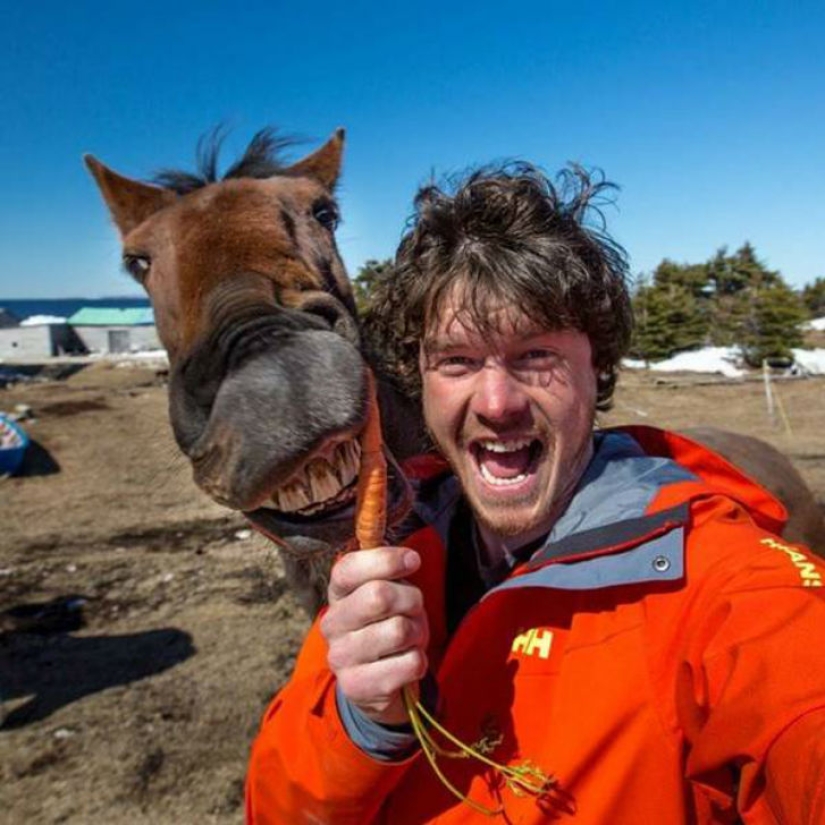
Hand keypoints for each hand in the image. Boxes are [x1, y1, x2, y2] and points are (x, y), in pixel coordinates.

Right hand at [320, 546, 428, 724]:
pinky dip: (419, 661)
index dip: (386, 560)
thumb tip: (409, 557)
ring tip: (409, 638)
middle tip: (414, 609)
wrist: (380, 682)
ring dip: (417, 632)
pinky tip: (405, 662)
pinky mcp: (356, 686)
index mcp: (337, 593)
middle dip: (410, 599)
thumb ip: (390, 570)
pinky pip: (410, 663)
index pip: (349, 567)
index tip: (413, 560)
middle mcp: (331, 623)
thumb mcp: (388, 592)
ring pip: (399, 630)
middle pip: (379, 596)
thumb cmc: (388, 624)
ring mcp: (340, 657)